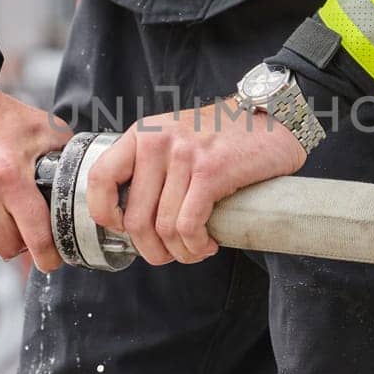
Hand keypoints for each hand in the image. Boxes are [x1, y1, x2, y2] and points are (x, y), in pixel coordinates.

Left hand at [85, 98, 307, 265]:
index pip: (100, 178)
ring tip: (195, 250)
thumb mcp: (176, 137)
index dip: (104, 214)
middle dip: (150, 250)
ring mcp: (184, 156)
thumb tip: (133, 217)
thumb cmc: (225, 136)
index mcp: (143, 134)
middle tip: (168, 255)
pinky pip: (188, 225)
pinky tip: (207, 244)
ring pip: (163, 228)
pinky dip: (196, 245)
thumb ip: (153, 165)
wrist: (273, 118)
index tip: (123, 230)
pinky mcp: (211, 172)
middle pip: (135, 218)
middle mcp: (157, 142)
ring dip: (179, 252)